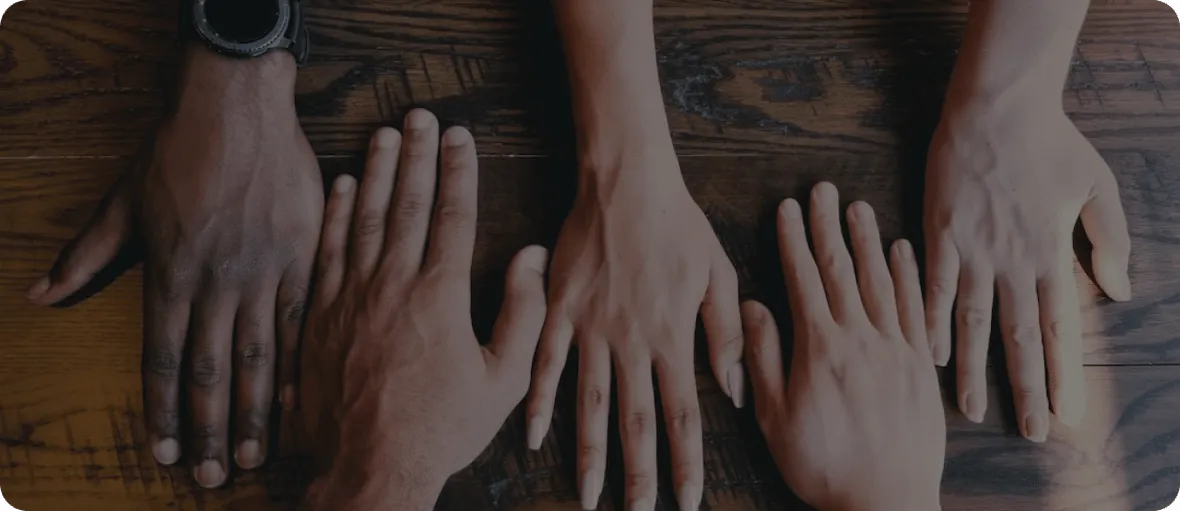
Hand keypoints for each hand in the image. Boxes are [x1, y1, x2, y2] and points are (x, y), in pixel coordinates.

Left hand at [27, 47, 321, 485]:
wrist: (238, 108)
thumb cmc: (177, 150)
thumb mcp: (122, 201)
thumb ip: (87, 253)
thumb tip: (42, 294)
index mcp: (171, 273)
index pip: (162, 360)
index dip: (162, 413)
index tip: (163, 455)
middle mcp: (217, 282)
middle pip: (211, 371)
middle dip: (208, 430)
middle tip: (212, 477)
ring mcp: (265, 272)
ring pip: (260, 357)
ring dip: (253, 412)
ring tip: (252, 454)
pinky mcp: (303, 257)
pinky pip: (303, 321)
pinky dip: (300, 364)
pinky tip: (298, 400)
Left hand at [298, 111, 548, 510]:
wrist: (369, 468)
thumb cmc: (441, 429)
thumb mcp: (503, 380)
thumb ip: (522, 313)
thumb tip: (530, 257)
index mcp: (440, 296)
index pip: (452, 216)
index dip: (458, 171)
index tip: (461, 137)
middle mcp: (392, 285)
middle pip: (406, 204)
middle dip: (417, 155)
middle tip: (421, 116)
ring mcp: (351, 298)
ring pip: (364, 218)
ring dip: (376, 171)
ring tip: (384, 134)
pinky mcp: (319, 316)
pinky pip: (328, 251)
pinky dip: (336, 215)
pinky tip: (343, 187)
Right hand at [525, 150, 743, 510]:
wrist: (626, 181)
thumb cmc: (679, 225)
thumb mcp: (719, 274)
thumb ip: (726, 336)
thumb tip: (733, 392)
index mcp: (673, 336)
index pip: (683, 415)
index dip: (685, 463)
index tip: (687, 501)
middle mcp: (631, 341)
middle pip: (636, 421)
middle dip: (639, 475)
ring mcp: (591, 328)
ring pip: (589, 404)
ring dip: (589, 454)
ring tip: (589, 497)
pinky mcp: (560, 310)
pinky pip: (546, 364)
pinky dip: (538, 403)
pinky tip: (533, 439)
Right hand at [743, 183, 944, 510]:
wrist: (887, 502)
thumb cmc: (823, 466)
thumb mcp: (774, 417)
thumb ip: (762, 358)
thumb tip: (752, 307)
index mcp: (820, 348)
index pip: (803, 279)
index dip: (794, 240)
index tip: (788, 207)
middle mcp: (860, 339)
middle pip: (841, 270)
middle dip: (829, 226)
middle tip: (824, 188)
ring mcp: (896, 350)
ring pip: (881, 282)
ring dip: (868, 241)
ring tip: (859, 207)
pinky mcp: (920, 367)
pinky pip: (916, 309)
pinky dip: (909, 277)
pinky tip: (903, 252)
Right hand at [924, 101, 1130, 438]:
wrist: (997, 107)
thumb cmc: (1050, 142)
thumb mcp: (1098, 186)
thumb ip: (1110, 241)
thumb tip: (1120, 292)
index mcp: (1050, 253)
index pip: (1059, 326)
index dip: (1063, 374)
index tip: (1068, 414)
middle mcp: (1013, 260)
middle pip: (1018, 336)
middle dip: (1026, 388)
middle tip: (1030, 432)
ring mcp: (973, 249)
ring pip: (974, 321)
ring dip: (972, 369)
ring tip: (970, 410)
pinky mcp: (940, 234)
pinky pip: (933, 287)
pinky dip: (931, 322)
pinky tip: (928, 354)